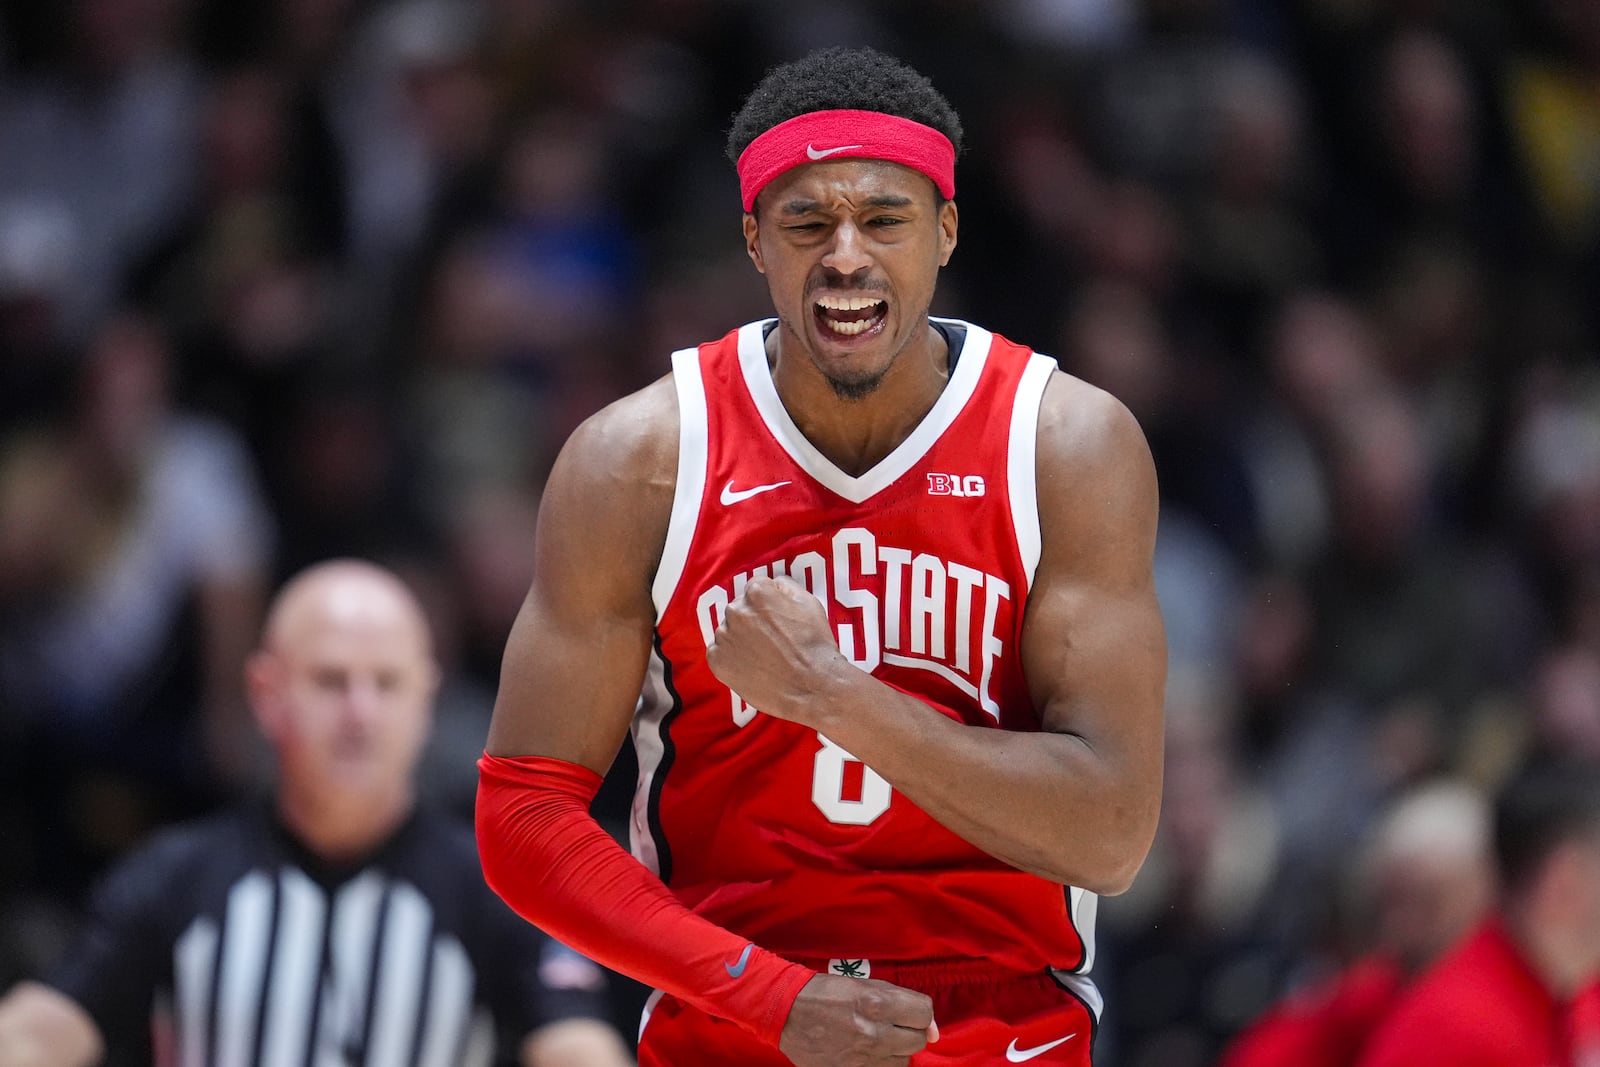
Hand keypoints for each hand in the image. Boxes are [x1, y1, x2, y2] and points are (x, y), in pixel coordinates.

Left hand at [706, 576, 847, 728]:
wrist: (812, 687)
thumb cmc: (814, 646)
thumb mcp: (810, 603)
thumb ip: (787, 586)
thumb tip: (775, 584)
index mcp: (757, 592)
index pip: (755, 589)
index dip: (768, 605)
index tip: (775, 619)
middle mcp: (736, 610)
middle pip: (739, 610)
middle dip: (752, 621)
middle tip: (771, 640)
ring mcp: (724, 636)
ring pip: (728, 632)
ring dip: (741, 640)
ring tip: (763, 656)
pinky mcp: (717, 661)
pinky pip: (718, 653)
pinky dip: (731, 659)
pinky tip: (752, 667)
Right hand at [778, 974, 937, 1066]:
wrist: (787, 1012)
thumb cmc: (827, 993)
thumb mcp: (865, 985)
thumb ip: (902, 1001)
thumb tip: (933, 1029)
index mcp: (877, 1004)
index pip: (924, 1014)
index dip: (919, 1013)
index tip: (908, 1013)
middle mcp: (873, 1033)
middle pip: (917, 1040)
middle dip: (908, 1031)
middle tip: (890, 1025)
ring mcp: (862, 1059)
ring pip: (903, 1061)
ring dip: (895, 1050)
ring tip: (875, 1039)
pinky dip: (880, 1064)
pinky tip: (866, 1053)